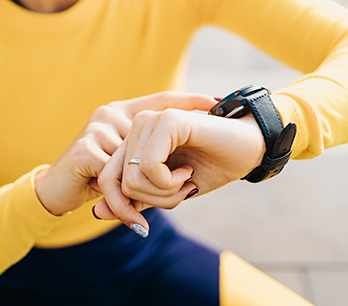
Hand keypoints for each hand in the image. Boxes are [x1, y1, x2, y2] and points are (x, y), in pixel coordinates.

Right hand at [33, 92, 216, 215]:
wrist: (55, 190)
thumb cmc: (95, 176)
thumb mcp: (127, 160)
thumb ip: (148, 151)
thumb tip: (187, 151)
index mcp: (124, 111)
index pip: (162, 99)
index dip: (190, 99)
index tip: (218, 101)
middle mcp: (111, 113)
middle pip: (154, 137)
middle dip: (170, 164)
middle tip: (190, 185)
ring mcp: (97, 129)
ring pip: (139, 161)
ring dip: (147, 187)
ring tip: (149, 207)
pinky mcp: (86, 150)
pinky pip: (119, 176)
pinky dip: (127, 196)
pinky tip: (132, 213)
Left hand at [93, 108, 265, 232]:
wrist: (249, 148)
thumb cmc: (212, 166)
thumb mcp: (169, 191)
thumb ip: (136, 198)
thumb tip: (98, 212)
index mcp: (136, 139)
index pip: (108, 179)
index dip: (120, 208)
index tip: (140, 227)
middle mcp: (138, 124)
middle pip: (118, 182)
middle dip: (149, 202)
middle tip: (179, 194)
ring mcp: (151, 120)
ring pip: (133, 178)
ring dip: (163, 193)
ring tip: (185, 181)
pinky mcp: (166, 120)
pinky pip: (149, 168)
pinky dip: (169, 182)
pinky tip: (187, 172)